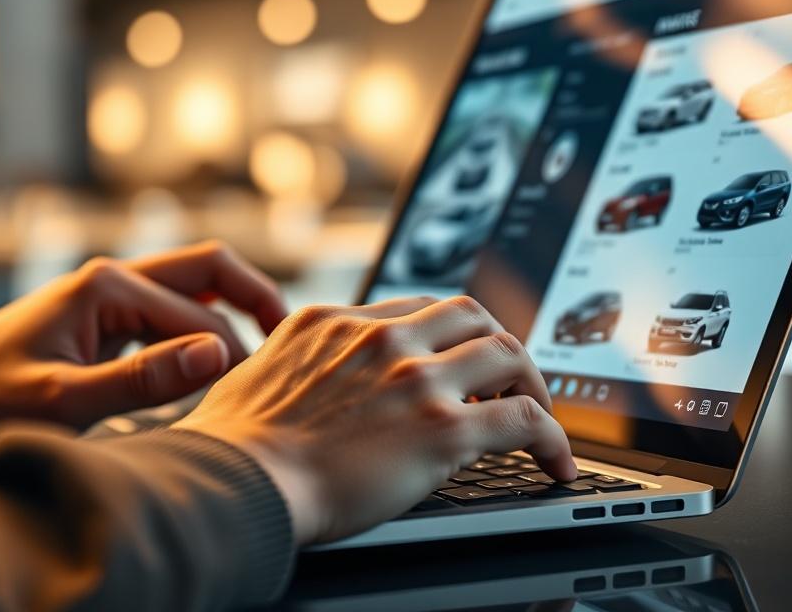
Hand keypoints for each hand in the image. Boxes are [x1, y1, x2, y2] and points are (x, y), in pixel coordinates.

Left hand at [0, 241, 286, 438]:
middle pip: (209, 266)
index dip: (231, 351)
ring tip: (266, 350)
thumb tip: (216, 354)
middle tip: (289, 339)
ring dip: (233, 307)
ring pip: (196, 283)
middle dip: (254, 296)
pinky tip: (219, 357)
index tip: (249, 392)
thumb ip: (142, 379)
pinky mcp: (111, 309)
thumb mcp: (62, 398)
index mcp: (107, 285)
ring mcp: (114, 289)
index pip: (197, 312)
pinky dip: (206, 323)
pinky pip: (174, 305)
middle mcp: (116, 275)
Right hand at [174, 295, 575, 544]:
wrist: (237, 482)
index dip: (446, 334)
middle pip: (470, 313)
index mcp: (336, 322)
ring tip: (538, 412)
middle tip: (503, 376)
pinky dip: (553, 439)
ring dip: (531, 381)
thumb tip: (305, 374)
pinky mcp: (442, 430)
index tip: (456, 356)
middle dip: (495, 341)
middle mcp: (382, 339)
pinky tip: (556, 462)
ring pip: (508, 352)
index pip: (415, 308)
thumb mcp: (257, 371)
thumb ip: (294, 360)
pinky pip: (525, 422)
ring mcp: (416, 380)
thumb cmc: (234, 443)